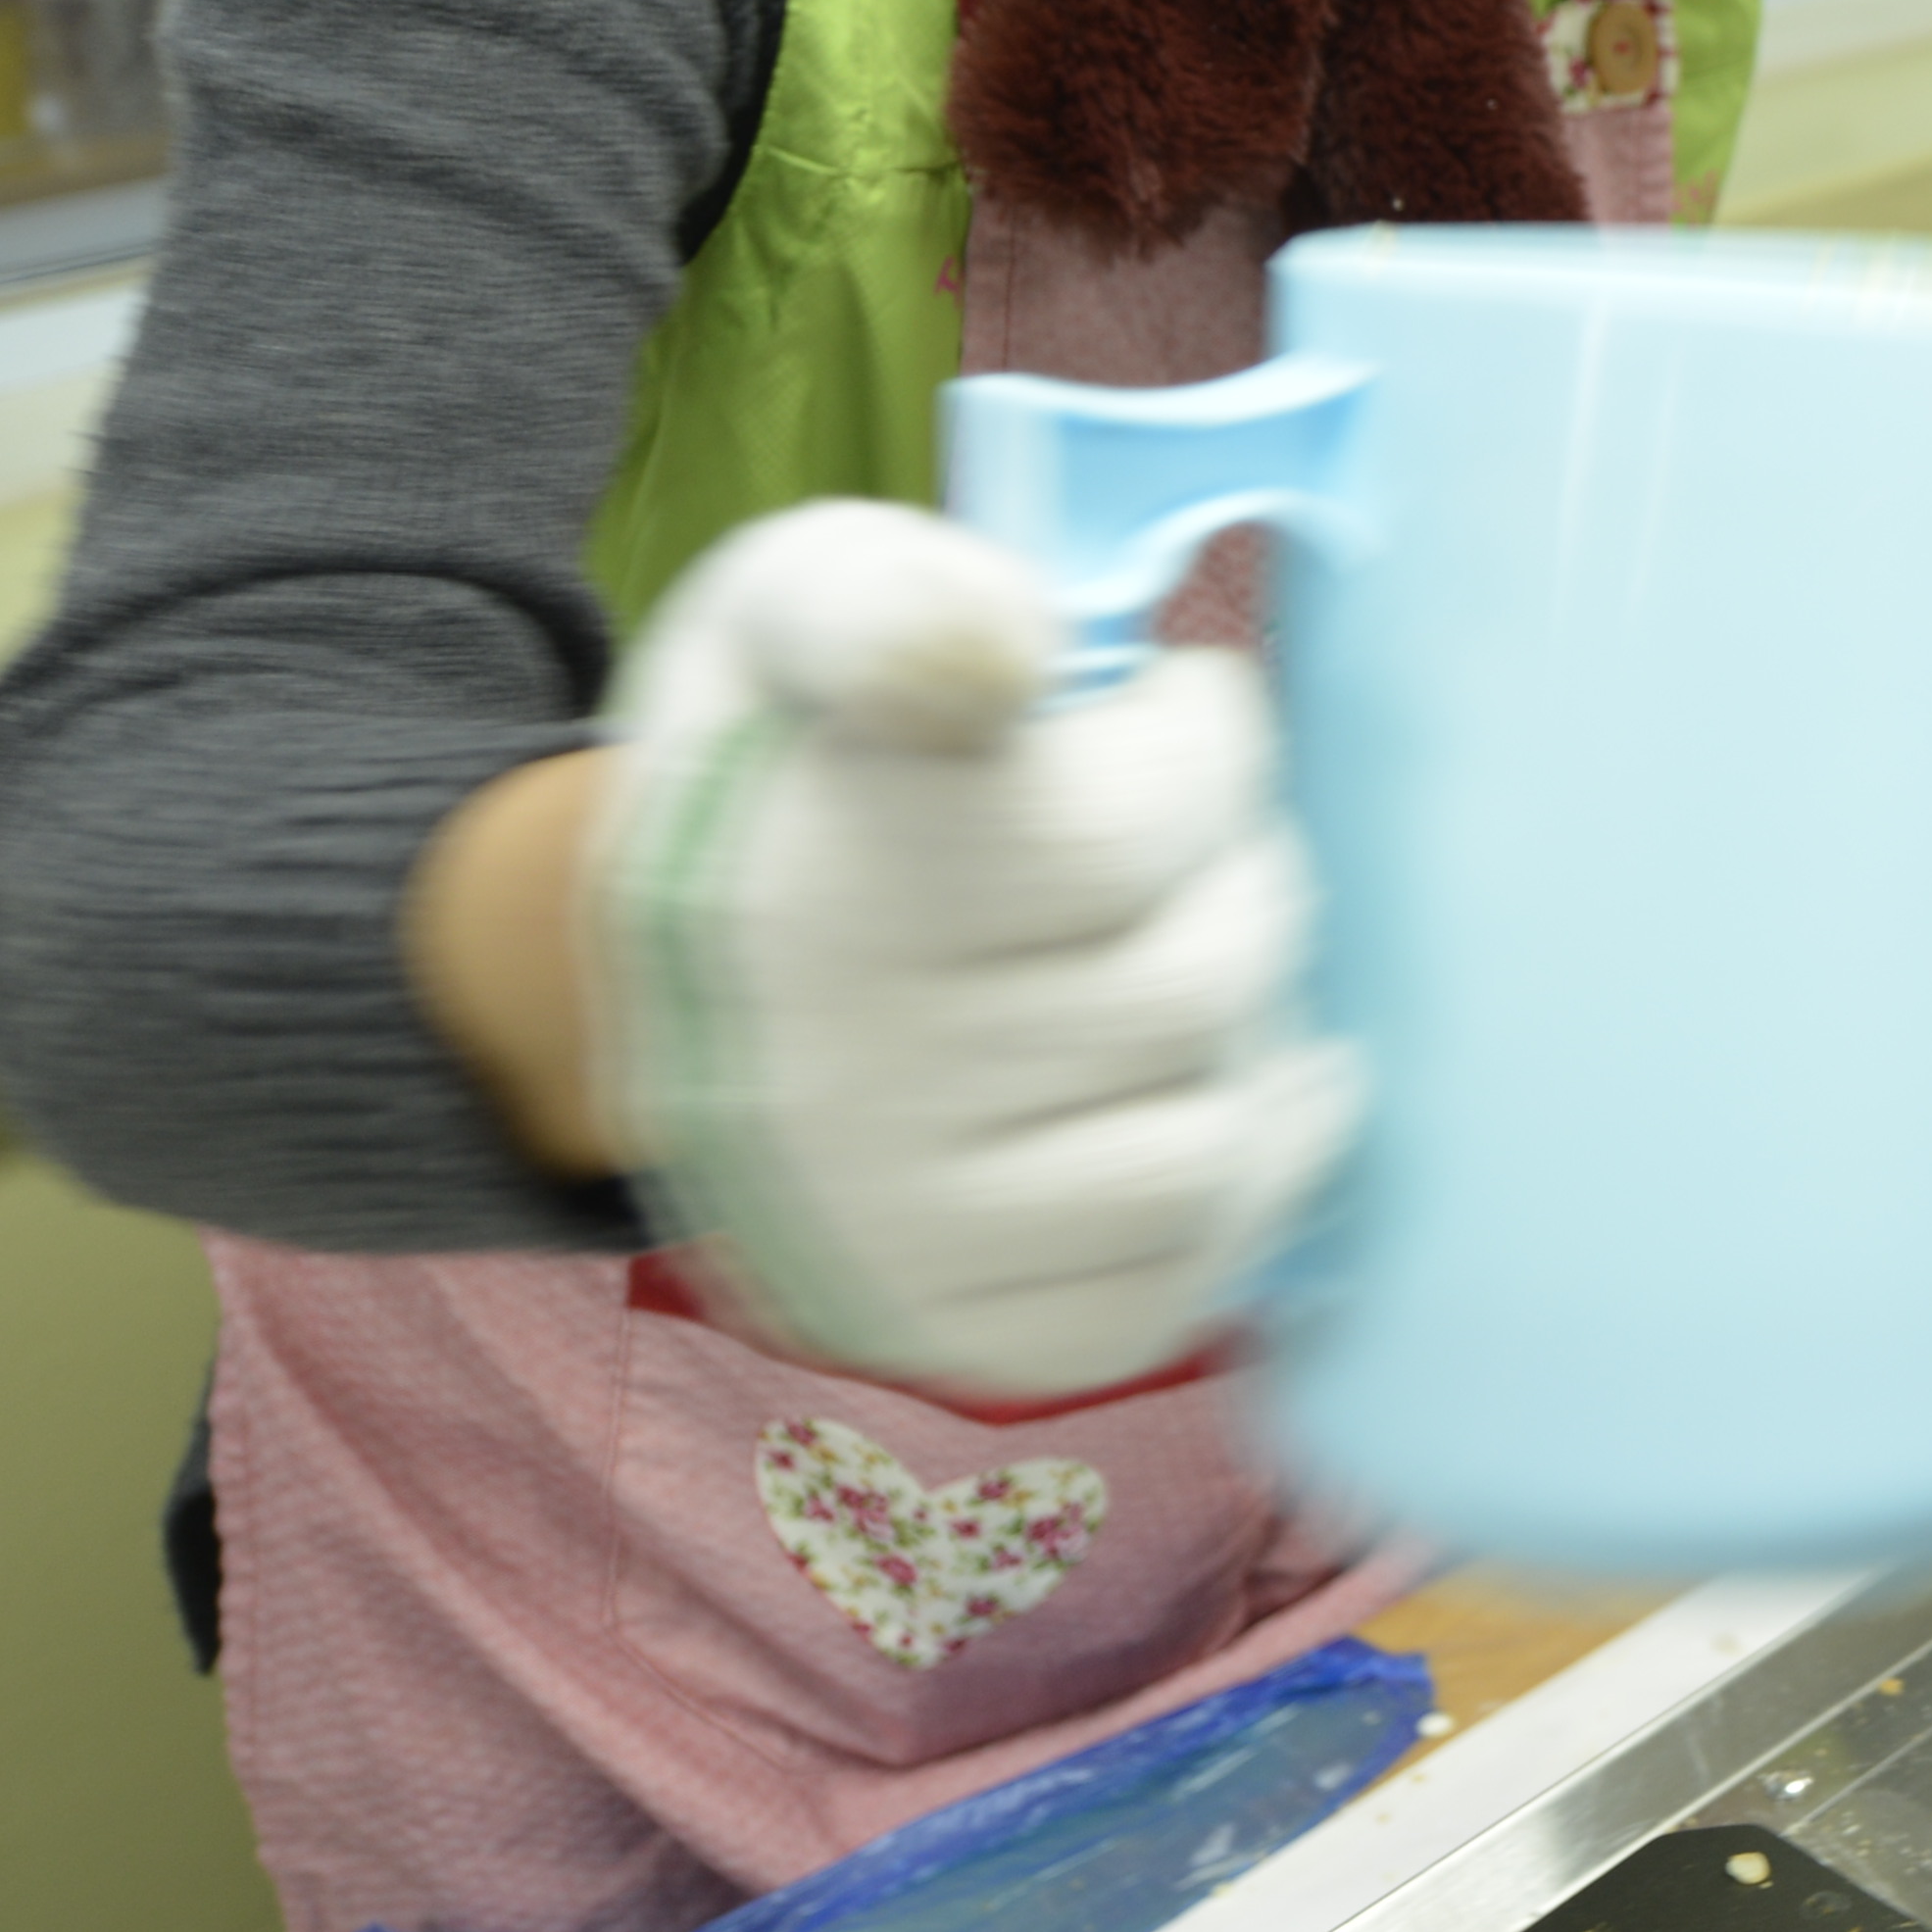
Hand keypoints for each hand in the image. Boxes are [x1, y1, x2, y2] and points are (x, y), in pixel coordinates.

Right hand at [586, 501, 1355, 1394]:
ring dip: (1259, 1033)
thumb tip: (1005, 655)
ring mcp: (887, 1233)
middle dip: (1247, 872)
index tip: (1188, 703)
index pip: (1117, 835)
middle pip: (1195, 984)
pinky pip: (1173, 1290)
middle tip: (1209, 830)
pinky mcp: (947, 1332)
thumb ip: (901, 599)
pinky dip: (1240, 1183)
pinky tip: (1225, 1085)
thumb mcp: (801, 606)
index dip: (1204, 746)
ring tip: (1213, 950)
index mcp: (803, 887)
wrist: (672, 978)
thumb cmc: (794, 767)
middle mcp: (828, 1083)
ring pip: (1202, 1147)